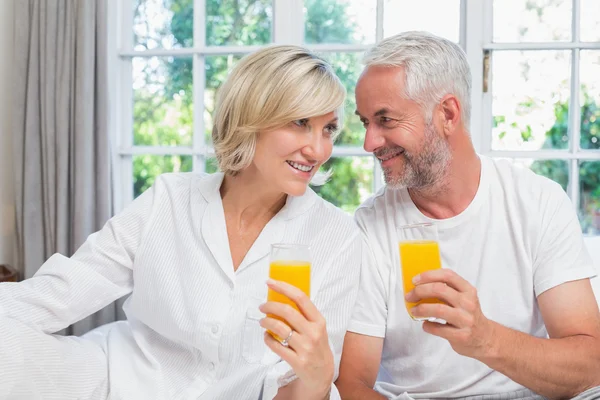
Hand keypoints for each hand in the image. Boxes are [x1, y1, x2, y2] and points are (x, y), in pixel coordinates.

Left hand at [259, 279, 332, 397]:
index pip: (301, 298)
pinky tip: (266, 336)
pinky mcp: (297, 361)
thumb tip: (282, 295)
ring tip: (262, 321)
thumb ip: (305, 314)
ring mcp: (305, 348)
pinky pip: (276, 346)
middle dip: (270, 305)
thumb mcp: (317, 327)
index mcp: (319, 321)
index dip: (283, 287)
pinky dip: (267, 339)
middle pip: (288, 311)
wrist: (322, 374)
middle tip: (262, 306)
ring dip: (266, 322)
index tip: (270, 282)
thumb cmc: (317, 345)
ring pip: (280, 328)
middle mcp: (313, 333)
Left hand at [404, 268, 495, 358]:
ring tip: (414, 311)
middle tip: (409, 296)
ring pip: (438, 309)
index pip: (447, 275)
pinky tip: (426, 324)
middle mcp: (468, 303)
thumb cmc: (469, 315)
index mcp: (468, 290)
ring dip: (421, 309)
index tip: (415, 280)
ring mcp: (466, 319)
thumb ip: (448, 290)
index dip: (428, 275)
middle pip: (439, 289)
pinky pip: (438, 328)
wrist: (486, 339)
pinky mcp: (462, 335)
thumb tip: (419, 285)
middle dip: (419, 291)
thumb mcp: (464, 298)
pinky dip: (428, 326)